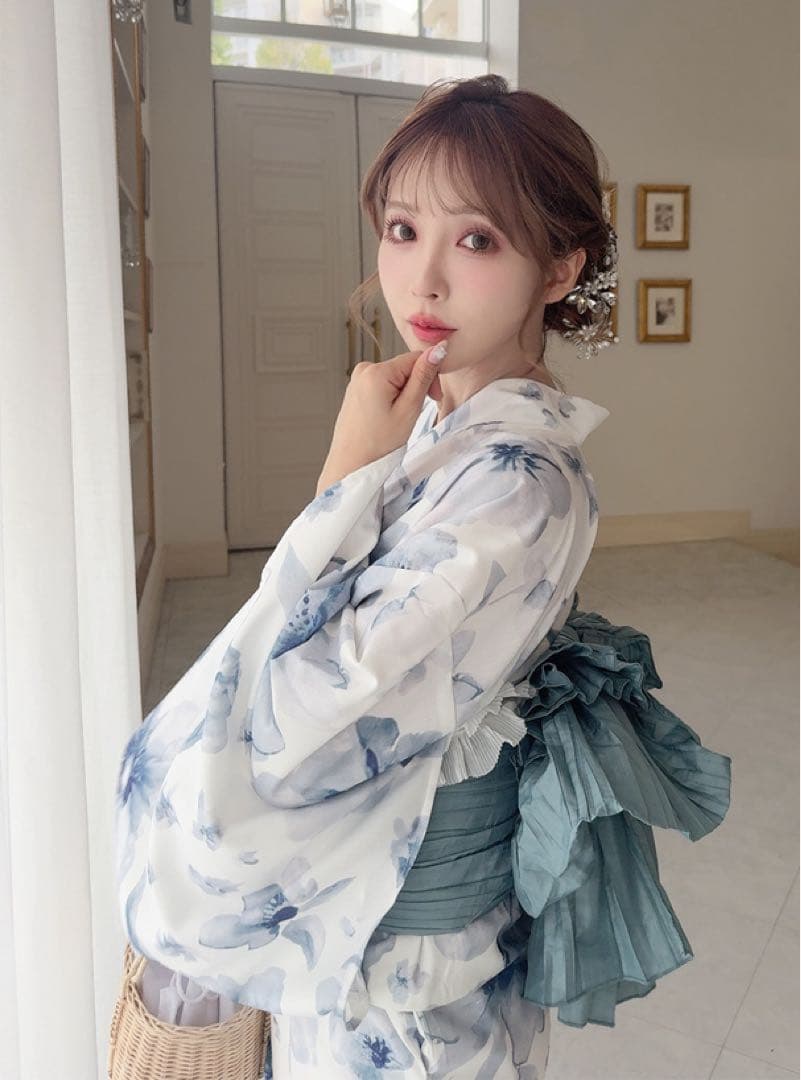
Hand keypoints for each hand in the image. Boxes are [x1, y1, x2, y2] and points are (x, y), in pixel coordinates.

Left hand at [315, 341, 446, 494]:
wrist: (350, 464)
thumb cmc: (378, 443)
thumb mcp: (408, 409)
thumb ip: (423, 377)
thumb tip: (438, 349)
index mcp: (376, 372)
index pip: (416, 358)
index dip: (431, 376)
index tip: (434, 399)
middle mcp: (363, 370)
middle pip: (404, 367)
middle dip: (417, 386)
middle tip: (415, 413)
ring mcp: (357, 380)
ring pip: (395, 378)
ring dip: (404, 394)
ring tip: (400, 418)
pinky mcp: (355, 390)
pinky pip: (382, 386)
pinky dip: (392, 398)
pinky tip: (388, 418)